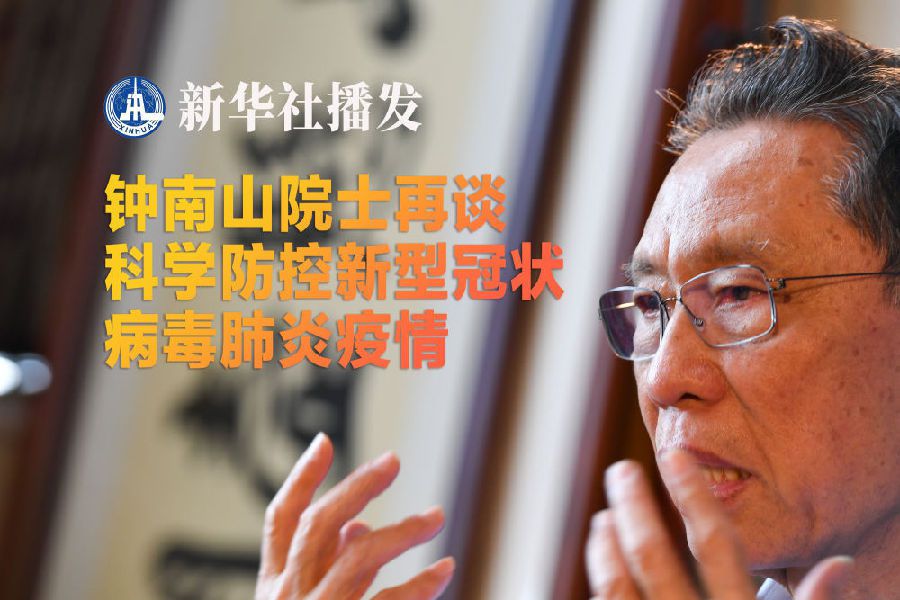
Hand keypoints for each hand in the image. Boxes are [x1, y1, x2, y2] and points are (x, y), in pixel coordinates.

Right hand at [256, 433, 454, 599]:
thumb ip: (329, 566)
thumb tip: (359, 526)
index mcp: (275, 584)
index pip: (281, 519)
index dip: (301, 478)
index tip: (324, 441)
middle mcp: (289, 595)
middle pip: (319, 525)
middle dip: (357, 487)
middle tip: (393, 461)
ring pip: (359, 556)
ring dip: (403, 530)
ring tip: (436, 517)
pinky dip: (420, 583)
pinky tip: (444, 568)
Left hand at [585, 450, 851, 598]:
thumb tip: (841, 564)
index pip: (713, 544)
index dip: (692, 496)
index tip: (674, 455)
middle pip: (653, 555)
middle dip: (634, 506)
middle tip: (621, 471)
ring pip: (618, 587)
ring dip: (606, 547)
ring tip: (602, 516)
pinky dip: (601, 585)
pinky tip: (600, 565)